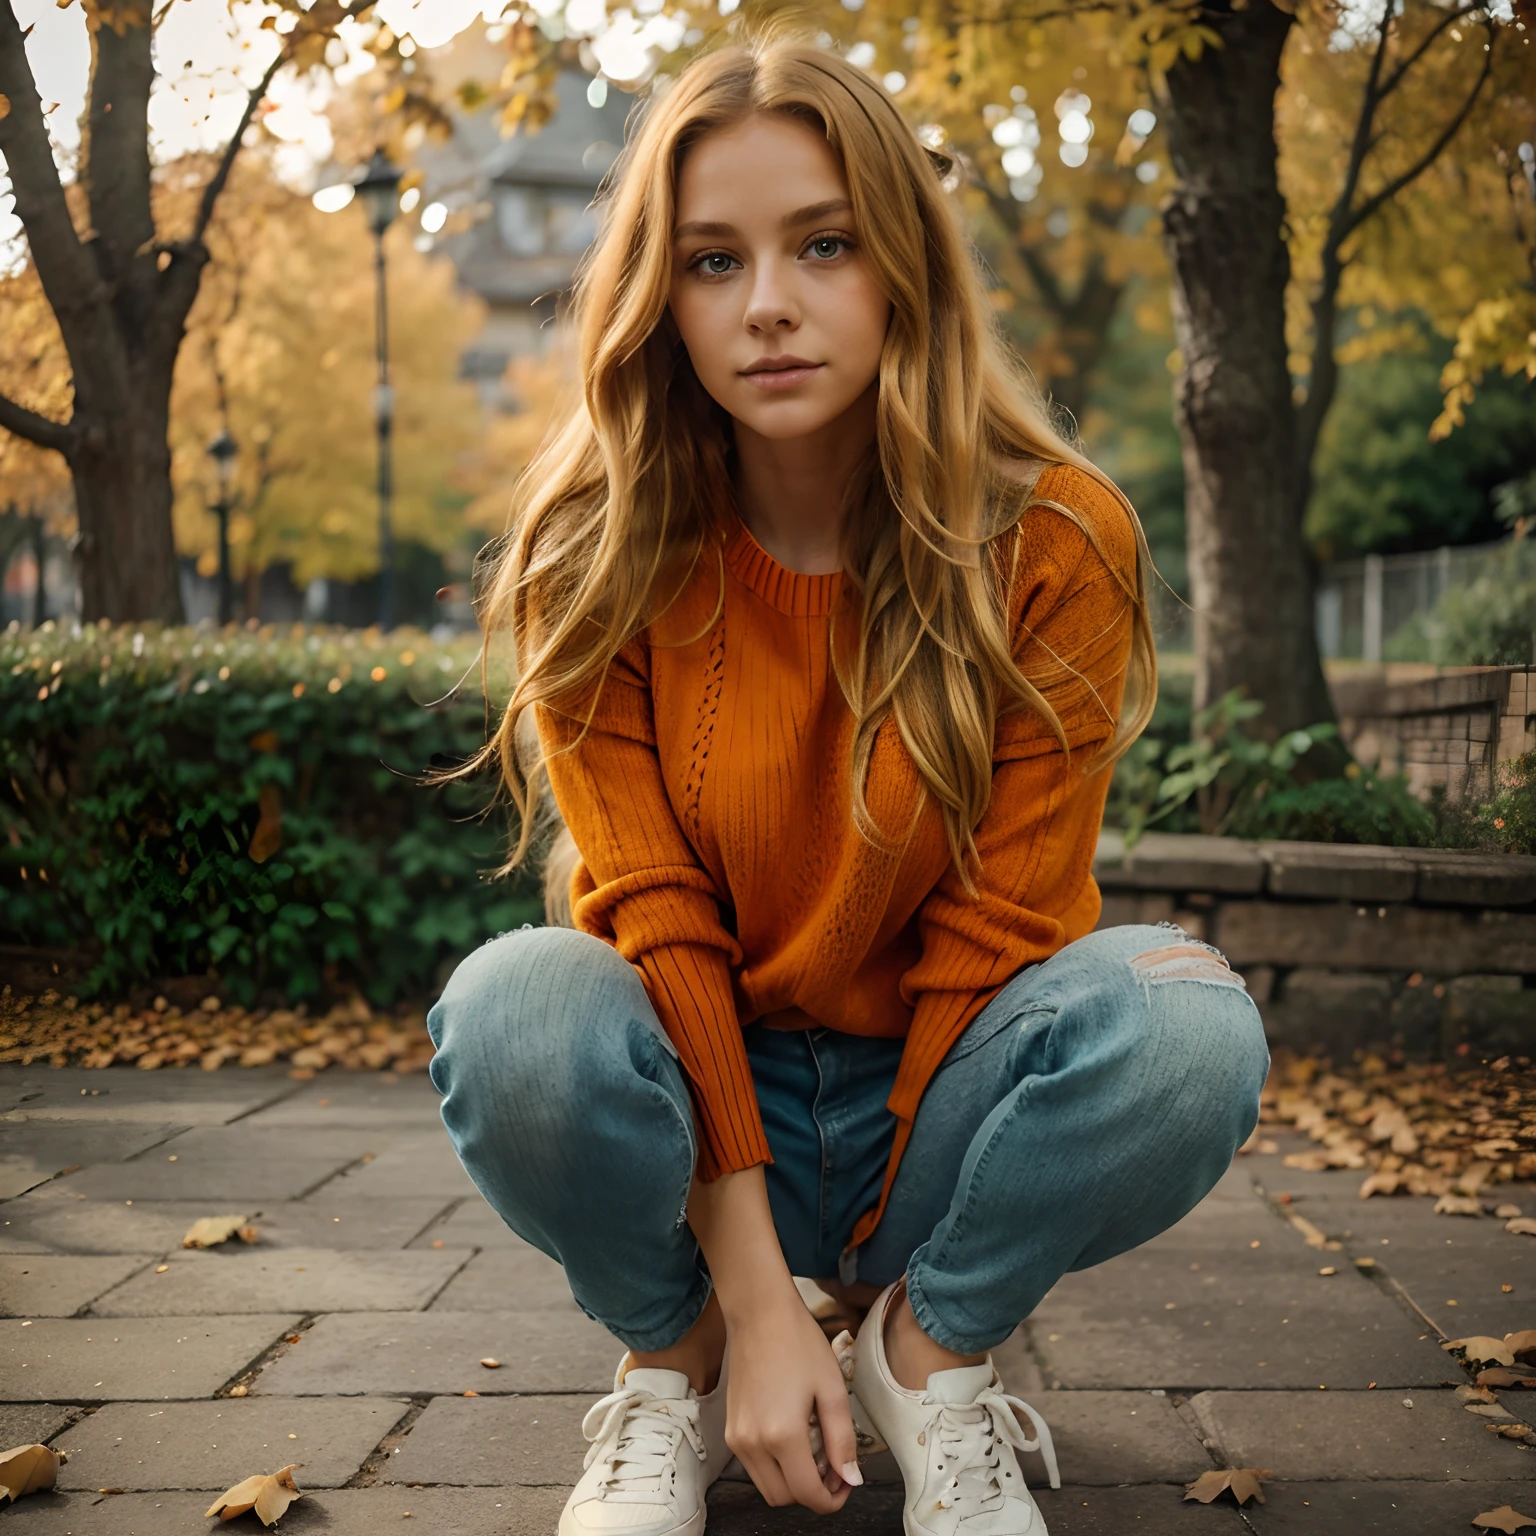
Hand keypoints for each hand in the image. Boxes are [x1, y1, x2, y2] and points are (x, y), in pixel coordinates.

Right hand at [685, 1165, 861, 1511]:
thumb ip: (843, 1441)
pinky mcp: (730, 1429)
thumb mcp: (832, 1389)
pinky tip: (794, 1438)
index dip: (833, 1500)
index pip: (808, 1495)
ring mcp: (737, 1438)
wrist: (760, 1313)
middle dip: (813, 1493)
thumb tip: (850, 1479)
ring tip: (816, 1451)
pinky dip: (776, 1466)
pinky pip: (755, 1467)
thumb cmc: (797, 1342)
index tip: (847, 1484)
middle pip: (784, 1499)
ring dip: (793, 1482)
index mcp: (782, 1435)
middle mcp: (753, 1444)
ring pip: (767, 1487)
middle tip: (835, 1469)